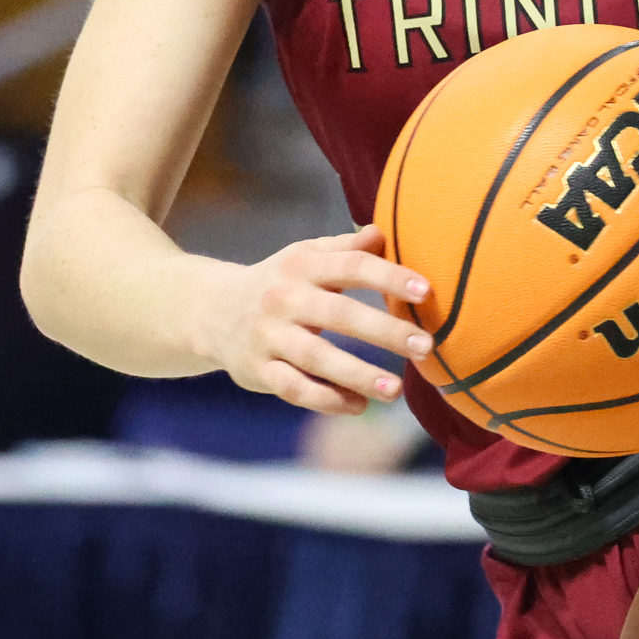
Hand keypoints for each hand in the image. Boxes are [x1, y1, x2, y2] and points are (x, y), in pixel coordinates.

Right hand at [195, 226, 434, 415]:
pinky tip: (359, 406)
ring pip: (317, 359)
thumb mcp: (306, 256)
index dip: (389, 276)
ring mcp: (269, 336)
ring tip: (396, 390)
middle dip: (385, 331)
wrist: (212, 310)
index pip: (352, 266)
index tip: (426, 291)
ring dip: (358, 375)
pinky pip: (295, 389)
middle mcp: (285, 298)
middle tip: (425, 345)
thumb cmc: (280, 281)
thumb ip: (345, 248)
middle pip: (340, 314)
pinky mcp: (258, 370)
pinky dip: (327, 400)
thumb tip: (382, 232)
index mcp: (303, 265)